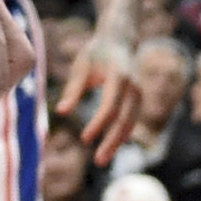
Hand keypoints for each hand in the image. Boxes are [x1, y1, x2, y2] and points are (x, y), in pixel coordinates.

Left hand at [60, 33, 141, 163]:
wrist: (118, 39)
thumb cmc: (95, 53)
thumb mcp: (80, 67)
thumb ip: (73, 89)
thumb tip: (61, 112)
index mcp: (119, 77)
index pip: (110, 107)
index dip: (99, 125)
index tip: (84, 139)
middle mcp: (134, 88)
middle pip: (125, 121)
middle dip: (112, 142)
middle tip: (99, 161)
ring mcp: (139, 94)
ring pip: (130, 124)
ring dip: (117, 142)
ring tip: (102, 159)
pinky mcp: (138, 99)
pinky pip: (131, 120)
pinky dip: (121, 134)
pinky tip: (110, 147)